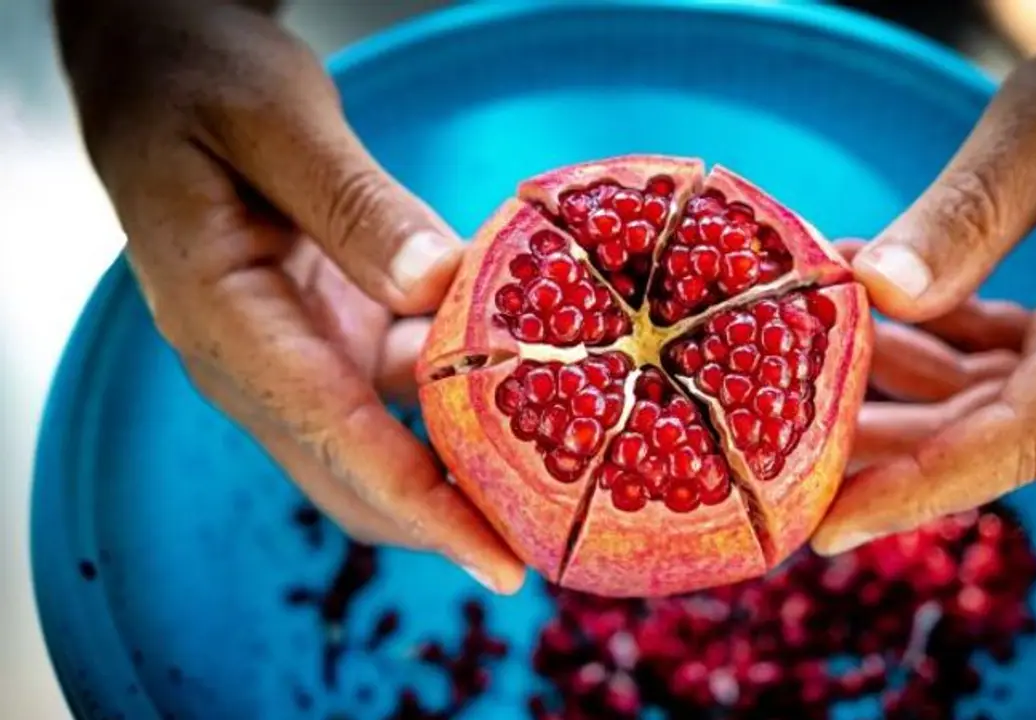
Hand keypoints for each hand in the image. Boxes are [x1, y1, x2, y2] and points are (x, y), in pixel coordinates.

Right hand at [57, 0, 525, 591]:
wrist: (158, 72)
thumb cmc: (197, 81)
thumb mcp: (274, 119)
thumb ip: (352, 205)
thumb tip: (440, 285)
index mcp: (222, 318)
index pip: (332, 438)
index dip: (422, 509)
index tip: (500, 562)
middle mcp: (252, 359)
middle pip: (355, 472)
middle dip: (449, 520)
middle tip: (554, 539)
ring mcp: (289, 352)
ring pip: (383, 440)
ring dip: (463, 464)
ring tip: (562, 477)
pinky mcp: (326, 332)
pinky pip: (399, 386)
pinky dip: (460, 393)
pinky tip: (532, 381)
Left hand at [812, 1, 1035, 553]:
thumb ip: (969, 210)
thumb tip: (878, 294)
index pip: (1026, 435)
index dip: (919, 485)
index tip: (828, 525)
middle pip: (992, 437)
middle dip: (877, 440)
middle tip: (766, 443)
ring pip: (984, 412)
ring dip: (890, 382)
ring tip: (798, 341)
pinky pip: (999, 376)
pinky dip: (929, 345)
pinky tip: (862, 308)